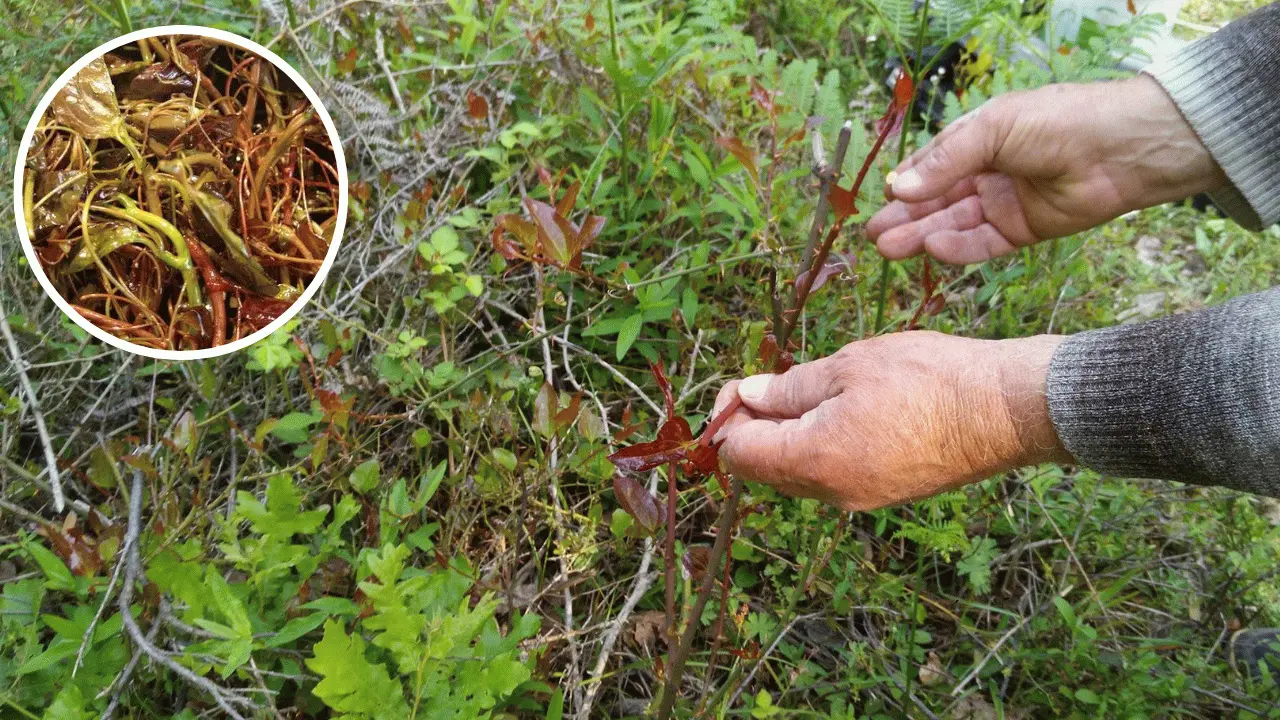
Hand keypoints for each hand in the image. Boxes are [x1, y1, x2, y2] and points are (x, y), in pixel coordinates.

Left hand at [712, 332, 1070, 510]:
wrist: (1004, 410)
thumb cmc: (927, 379)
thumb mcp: (849, 367)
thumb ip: (789, 388)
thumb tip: (748, 396)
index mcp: (814, 461)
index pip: (740, 453)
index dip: (729, 416)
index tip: (741, 383)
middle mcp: (832, 493)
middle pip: (766, 467)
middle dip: (757, 425)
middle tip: (773, 380)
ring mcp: (861, 498)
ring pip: (800, 471)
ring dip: (791, 433)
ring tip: (814, 388)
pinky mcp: (886, 492)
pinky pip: (833, 473)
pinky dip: (822, 443)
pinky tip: (844, 407)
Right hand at [866, 75, 1225, 263]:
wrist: (1121, 148)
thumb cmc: (1057, 122)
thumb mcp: (992, 130)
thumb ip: (946, 161)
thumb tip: (900, 188)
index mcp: (978, 139)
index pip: (932, 165)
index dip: (907, 183)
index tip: (882, 200)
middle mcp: (987, 172)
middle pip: (937, 200)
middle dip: (905, 217)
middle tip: (872, 236)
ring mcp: (1004, 203)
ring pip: (953, 224)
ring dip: (921, 235)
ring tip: (888, 248)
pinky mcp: (1022, 231)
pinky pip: (983, 244)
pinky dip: (958, 248)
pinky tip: (933, 248)